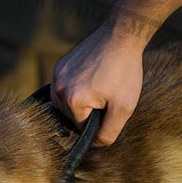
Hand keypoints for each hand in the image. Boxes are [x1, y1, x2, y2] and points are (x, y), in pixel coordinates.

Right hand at [51, 23, 144, 145]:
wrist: (121, 36)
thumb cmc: (124, 71)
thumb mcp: (124, 108)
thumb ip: (108, 133)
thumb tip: (95, 145)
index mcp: (72, 101)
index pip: (79, 128)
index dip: (97, 121)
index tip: (109, 105)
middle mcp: (58, 89)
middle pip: (70, 116)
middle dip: (88, 111)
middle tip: (106, 94)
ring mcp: (56, 76)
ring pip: (66, 103)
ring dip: (81, 101)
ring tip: (99, 85)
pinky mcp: (59, 66)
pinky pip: (64, 87)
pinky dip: (76, 87)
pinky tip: (93, 77)